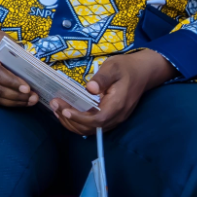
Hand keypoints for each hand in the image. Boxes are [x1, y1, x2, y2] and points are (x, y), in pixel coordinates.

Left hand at [50, 49, 174, 135]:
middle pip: (92, 127)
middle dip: (71, 120)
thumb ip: (101, 78)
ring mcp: (114, 118)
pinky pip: (93, 125)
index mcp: (117, 105)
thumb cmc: (125, 68)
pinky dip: (78, 121)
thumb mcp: (113, 67)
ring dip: (72, 122)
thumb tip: (90, 88)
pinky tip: (66, 111)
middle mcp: (116, 116)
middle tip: (54, 104)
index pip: (98, 119)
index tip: (64, 110)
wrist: (142, 72)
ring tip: (56, 108)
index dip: (80, 118)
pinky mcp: (110, 116)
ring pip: (91, 129)